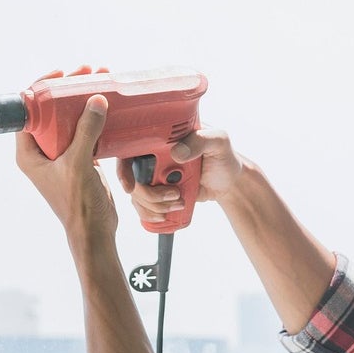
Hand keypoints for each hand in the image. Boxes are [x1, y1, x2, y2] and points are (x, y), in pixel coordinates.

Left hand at [15, 66, 117, 241]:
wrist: (95, 231)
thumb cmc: (77, 205)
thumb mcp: (78, 165)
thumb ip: (86, 132)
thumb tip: (95, 101)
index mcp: (29, 153)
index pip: (28, 111)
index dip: (42, 88)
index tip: (60, 74)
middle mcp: (42, 151)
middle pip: (51, 111)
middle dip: (68, 90)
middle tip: (86, 74)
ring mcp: (62, 155)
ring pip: (70, 119)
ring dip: (84, 102)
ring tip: (100, 82)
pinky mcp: (81, 159)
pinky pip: (86, 132)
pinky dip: (95, 118)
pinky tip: (107, 106)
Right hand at [117, 127, 243, 225]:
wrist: (229, 181)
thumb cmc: (223, 156)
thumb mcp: (218, 141)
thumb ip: (200, 141)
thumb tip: (176, 152)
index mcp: (161, 137)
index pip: (130, 148)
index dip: (124, 169)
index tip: (131, 186)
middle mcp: (153, 155)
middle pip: (131, 177)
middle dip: (147, 194)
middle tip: (174, 195)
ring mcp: (154, 176)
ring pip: (136, 194)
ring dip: (152, 206)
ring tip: (178, 204)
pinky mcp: (158, 193)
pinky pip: (143, 206)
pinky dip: (151, 213)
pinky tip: (165, 214)